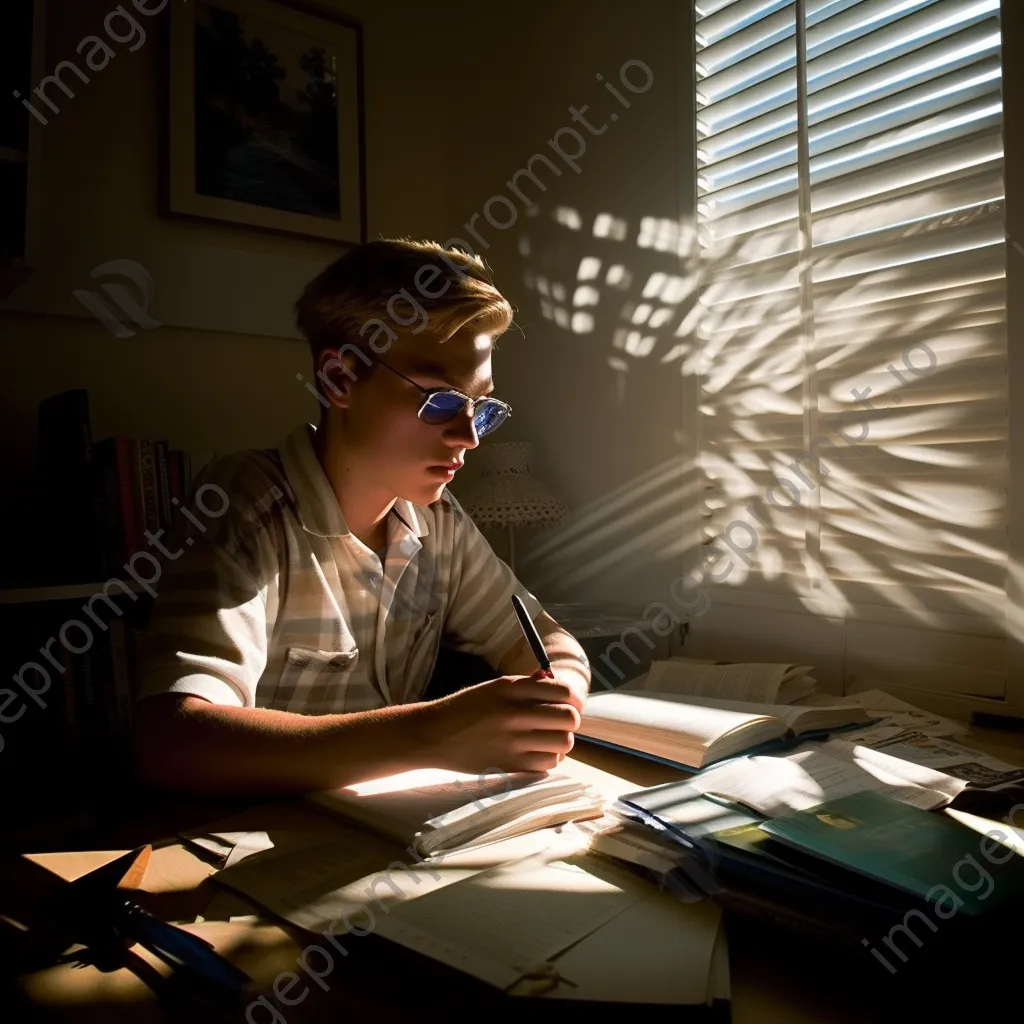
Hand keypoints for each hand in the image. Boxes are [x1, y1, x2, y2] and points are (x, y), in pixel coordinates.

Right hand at [411, 671, 580, 772]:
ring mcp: (512, 741)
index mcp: (510, 688)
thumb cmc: (465, 709)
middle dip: (569, 720)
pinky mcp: (509, 765)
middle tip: (559, 723)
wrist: (433, 735)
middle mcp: (514, 713)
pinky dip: (548, 759)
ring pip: (563, 743)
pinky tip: (537, 753)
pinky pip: (548, 764)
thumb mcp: (493, 688)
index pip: (562, 690)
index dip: (570, 698)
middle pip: (569, 718)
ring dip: (560, 742)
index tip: (566, 703)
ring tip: (547, 740)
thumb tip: (556, 682)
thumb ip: (526, 685)